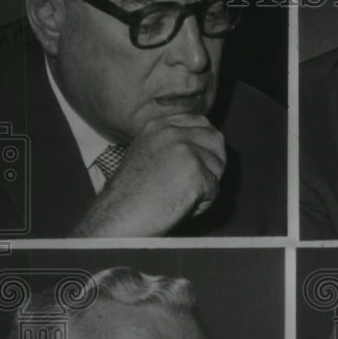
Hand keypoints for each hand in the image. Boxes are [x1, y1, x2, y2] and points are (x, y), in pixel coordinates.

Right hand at [71, 114, 226, 236]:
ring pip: (217, 167)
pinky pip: (214, 190)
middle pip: (215, 140)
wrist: (119, 216)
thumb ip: (174, 146)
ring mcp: (185, 150)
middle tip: (199, 183)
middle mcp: (172, 132)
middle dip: (214, 162)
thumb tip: (208, 149)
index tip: (199, 163)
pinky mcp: (195, 171)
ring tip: (180, 197)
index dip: (207, 144)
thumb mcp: (149, 155)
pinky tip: (180, 206)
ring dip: (206, 187)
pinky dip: (202, 204)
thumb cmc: (132, 195)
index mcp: (160, 126)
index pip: (201, 122)